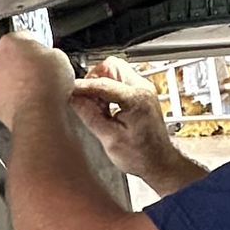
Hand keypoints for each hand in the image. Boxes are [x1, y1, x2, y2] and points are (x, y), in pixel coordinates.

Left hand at [0, 31, 73, 127]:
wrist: (38, 115)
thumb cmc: (47, 85)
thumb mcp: (60, 57)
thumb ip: (50, 53)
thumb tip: (50, 58)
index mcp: (11, 42)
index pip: (23, 37)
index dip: (37, 46)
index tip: (44, 52)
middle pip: (12, 59)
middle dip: (25, 65)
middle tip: (43, 73)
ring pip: (8, 80)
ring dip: (20, 83)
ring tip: (40, 91)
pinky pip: (7, 98)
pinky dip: (17, 100)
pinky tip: (33, 103)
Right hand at [70, 56, 177, 180]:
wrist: (159, 163)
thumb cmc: (142, 155)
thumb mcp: (110, 138)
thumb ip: (90, 115)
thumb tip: (73, 98)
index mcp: (136, 99)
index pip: (103, 83)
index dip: (83, 86)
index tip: (69, 90)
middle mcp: (142, 88)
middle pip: (111, 66)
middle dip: (94, 79)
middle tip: (87, 98)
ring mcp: (142, 89)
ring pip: (114, 71)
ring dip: (100, 83)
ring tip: (97, 106)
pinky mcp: (140, 93)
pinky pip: (119, 80)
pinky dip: (107, 88)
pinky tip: (105, 107)